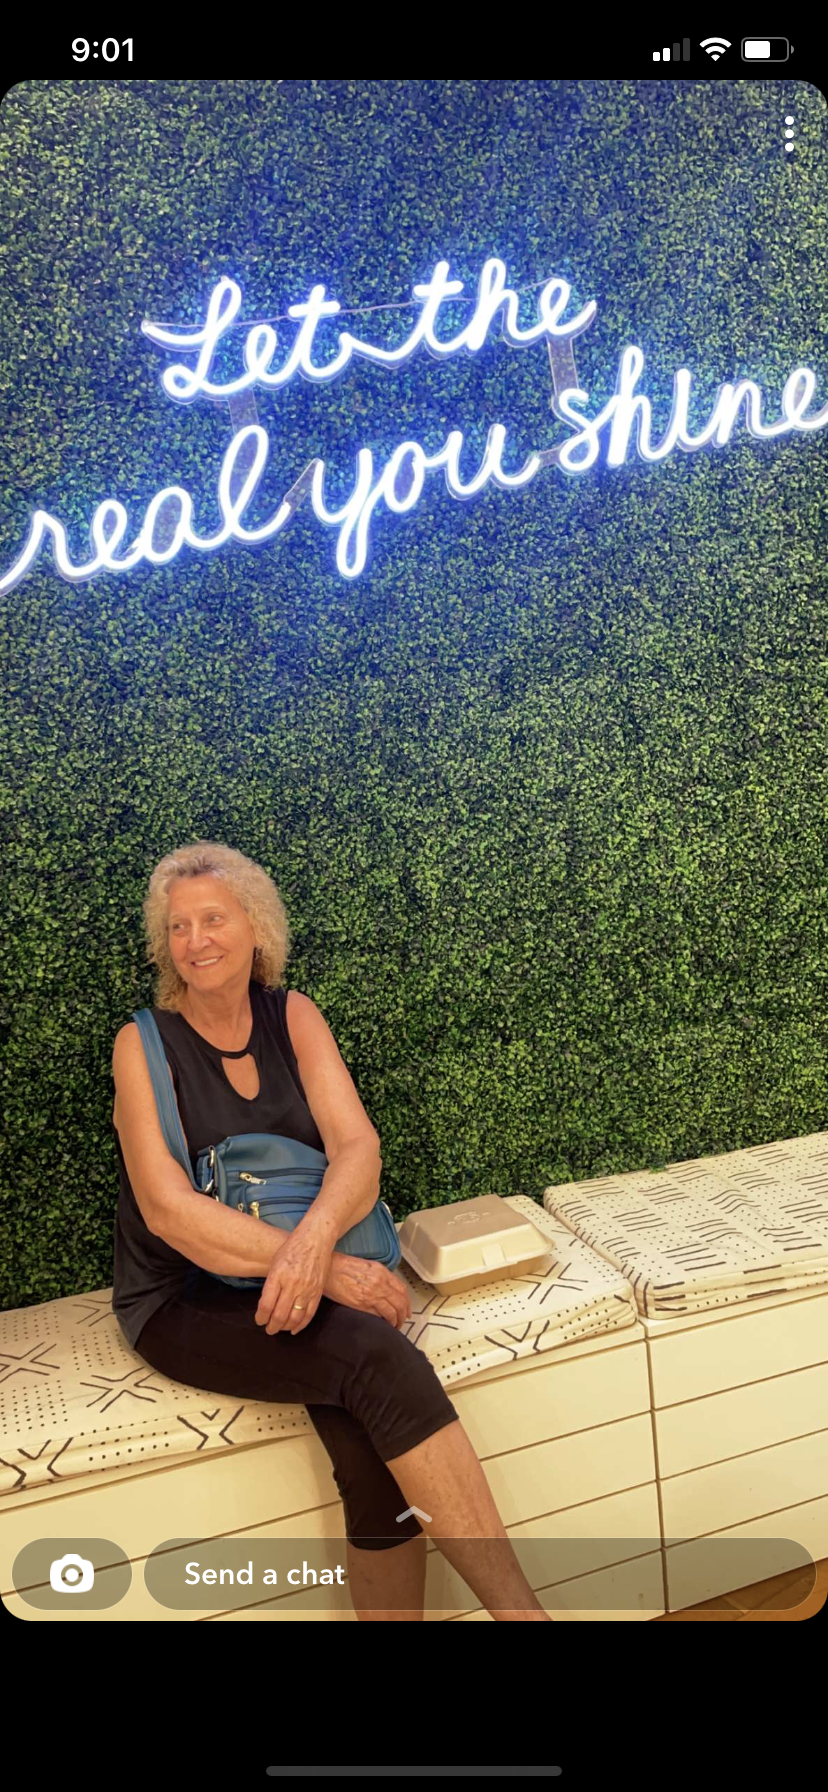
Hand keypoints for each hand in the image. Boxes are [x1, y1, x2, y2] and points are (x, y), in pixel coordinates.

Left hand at [254, 1220, 334, 1334]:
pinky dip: (301, 1325)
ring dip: (285, 1327)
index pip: (266, 1305)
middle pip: (279, 1315)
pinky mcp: (318, 1292)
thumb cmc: (292, 1247)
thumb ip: (271, 1283)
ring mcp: (307, 1289)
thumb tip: (266, 1304)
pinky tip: (294, 1329)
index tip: (259, 1320)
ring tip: (279, 1329)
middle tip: (268, 1329)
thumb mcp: (275, 1262)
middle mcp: (292, 1284)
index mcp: (278, 1276)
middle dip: (271, 1326)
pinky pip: (309, 1314)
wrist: (316, 1239)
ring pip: (294, 1318)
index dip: (261, 1317)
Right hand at [323, 1254, 411, 1327]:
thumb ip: (380, 1277)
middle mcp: (380, 1284)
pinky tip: (381, 1325)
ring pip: (391, 1312)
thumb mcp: (367, 1266)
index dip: (407, 1303)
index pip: (402, 1290)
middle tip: (402, 1321)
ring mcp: (371, 1295)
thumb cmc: (343, 1266)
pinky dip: (382, 1322)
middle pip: (400, 1303)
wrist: (328, 1269)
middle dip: (403, 1315)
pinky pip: (377, 1316)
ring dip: (395, 1321)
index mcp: (382, 1272)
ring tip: (393, 1326)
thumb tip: (388, 1290)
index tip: (407, 1310)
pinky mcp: (361, 1305)